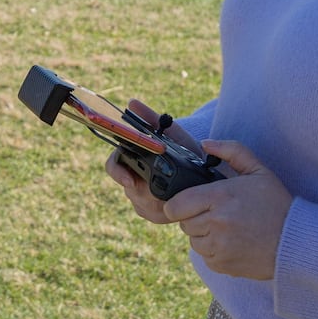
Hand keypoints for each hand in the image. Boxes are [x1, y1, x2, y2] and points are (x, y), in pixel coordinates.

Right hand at [104, 97, 207, 225]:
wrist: (203, 170)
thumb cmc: (183, 148)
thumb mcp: (171, 132)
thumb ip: (152, 118)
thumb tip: (132, 103)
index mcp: (132, 158)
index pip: (114, 165)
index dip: (118, 173)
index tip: (130, 180)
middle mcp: (132, 177)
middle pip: (128, 188)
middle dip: (143, 191)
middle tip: (160, 192)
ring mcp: (140, 196)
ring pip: (139, 204)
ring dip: (155, 202)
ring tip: (172, 196)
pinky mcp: (151, 211)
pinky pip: (150, 216)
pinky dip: (163, 212)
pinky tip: (173, 206)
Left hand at [163, 140, 293, 280]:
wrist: (297, 241)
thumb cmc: (277, 204)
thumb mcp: (258, 170)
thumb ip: (231, 151)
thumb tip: (204, 144)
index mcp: (219, 197)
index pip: (175, 205)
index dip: (179, 204)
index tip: (190, 202)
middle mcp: (215, 223)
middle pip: (183, 223)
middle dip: (195, 217)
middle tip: (217, 213)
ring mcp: (218, 246)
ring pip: (193, 240)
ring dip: (204, 235)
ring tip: (227, 228)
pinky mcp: (223, 265)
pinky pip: (205, 257)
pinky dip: (214, 251)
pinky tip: (233, 243)